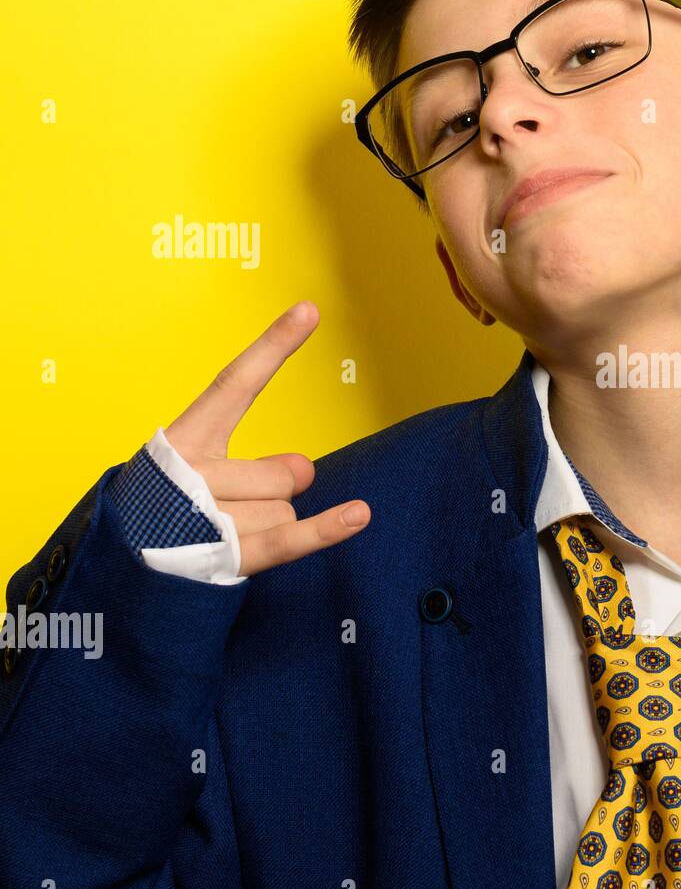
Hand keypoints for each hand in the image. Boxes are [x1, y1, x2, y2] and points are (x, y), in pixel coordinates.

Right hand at [164, 301, 369, 574]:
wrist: (113, 578)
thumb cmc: (162, 518)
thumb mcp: (196, 476)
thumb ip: (255, 466)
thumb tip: (304, 469)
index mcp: (182, 442)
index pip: (235, 384)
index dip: (273, 347)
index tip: (309, 310)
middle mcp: (192, 474)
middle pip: (282, 475)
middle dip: (276, 492)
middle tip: (236, 507)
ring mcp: (206, 516)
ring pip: (284, 510)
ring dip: (267, 526)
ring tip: (221, 538)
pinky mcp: (221, 558)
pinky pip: (286, 541)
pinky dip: (325, 531)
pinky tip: (359, 515)